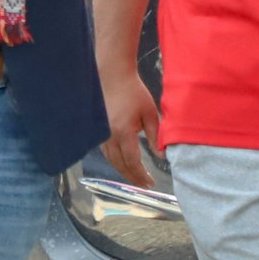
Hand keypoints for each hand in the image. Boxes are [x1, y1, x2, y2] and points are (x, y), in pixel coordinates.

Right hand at [100, 72, 162, 188]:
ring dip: (122, 169)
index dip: (141, 174)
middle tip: (144, 184)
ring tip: (134, 176)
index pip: (132, 161)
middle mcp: (108, 135)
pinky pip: (105, 150)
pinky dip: (114, 159)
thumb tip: (161, 156)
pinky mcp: (98, 128)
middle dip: (132, 176)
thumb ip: (156, 136)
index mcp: (123, 133)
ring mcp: (101, 132)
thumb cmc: (134, 92)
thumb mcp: (150, 113)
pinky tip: (122, 161)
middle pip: (119, 164)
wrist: (112, 75)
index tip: (150, 182)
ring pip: (110, 158)